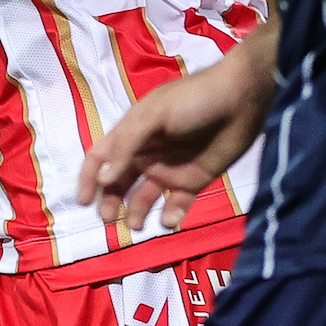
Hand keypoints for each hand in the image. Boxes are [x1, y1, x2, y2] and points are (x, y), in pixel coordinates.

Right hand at [79, 35, 273, 227]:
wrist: (241, 100)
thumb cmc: (192, 101)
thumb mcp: (153, 116)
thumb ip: (127, 146)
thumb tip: (103, 178)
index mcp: (132, 133)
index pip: (102, 157)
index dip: (90, 178)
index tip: (84, 201)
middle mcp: (147, 153)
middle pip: (119, 182)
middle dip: (110, 201)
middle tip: (109, 219)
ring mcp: (170, 168)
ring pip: (144, 198)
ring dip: (136, 212)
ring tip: (136, 226)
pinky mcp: (195, 180)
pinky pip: (177, 204)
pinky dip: (170, 216)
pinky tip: (169, 220)